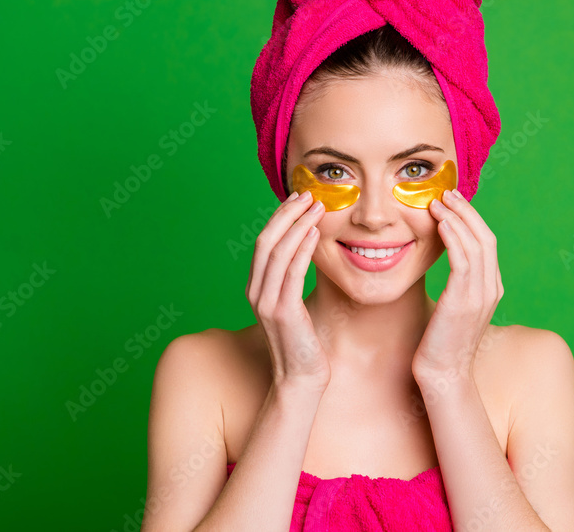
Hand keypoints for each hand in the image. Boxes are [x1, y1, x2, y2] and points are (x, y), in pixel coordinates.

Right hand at [245, 191, 330, 393]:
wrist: (301, 378)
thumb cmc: (304, 342)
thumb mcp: (293, 305)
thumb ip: (292, 279)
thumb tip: (305, 251)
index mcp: (256, 287)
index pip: (264, 242)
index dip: (280, 217)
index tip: (299, 199)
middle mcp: (256, 291)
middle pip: (266, 241)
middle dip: (287, 213)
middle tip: (309, 194)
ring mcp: (266, 302)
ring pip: (277, 252)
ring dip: (298, 225)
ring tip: (317, 207)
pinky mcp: (283, 312)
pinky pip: (291, 272)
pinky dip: (302, 249)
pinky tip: (315, 233)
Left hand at [412, 188, 503, 382]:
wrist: (443, 376)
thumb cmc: (438, 344)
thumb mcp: (451, 309)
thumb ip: (454, 287)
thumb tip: (440, 268)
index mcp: (491, 289)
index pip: (486, 243)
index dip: (470, 219)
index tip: (451, 203)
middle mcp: (492, 289)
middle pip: (486, 237)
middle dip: (466, 211)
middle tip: (445, 192)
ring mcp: (481, 295)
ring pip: (477, 243)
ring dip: (457, 217)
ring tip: (438, 201)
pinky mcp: (465, 301)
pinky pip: (464, 259)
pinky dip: (454, 236)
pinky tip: (441, 222)